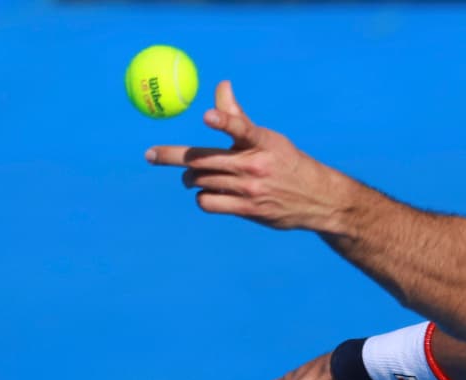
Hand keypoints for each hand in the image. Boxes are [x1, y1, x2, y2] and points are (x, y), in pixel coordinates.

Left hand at [145, 81, 349, 230]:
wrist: (315, 198)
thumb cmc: (285, 161)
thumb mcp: (267, 138)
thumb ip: (238, 116)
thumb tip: (222, 85)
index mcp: (260, 141)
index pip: (241, 127)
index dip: (224, 120)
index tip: (207, 116)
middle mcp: (254, 164)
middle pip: (202, 158)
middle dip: (170, 156)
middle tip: (150, 155)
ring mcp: (250, 189)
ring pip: (201, 180)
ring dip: (189, 177)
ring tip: (190, 176)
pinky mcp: (247, 209)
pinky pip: (209, 202)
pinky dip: (202, 197)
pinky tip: (208, 193)